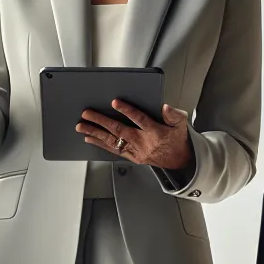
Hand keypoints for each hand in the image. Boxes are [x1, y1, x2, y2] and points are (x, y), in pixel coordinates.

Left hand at [77, 101, 192, 171]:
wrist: (179, 161)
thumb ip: (174, 114)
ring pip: (112, 141)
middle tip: (87, 114)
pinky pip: (113, 150)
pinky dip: (100, 144)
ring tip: (82, 127)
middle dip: (101, 121)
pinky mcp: (132, 157)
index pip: (139, 119)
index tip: (115, 102)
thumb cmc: (177, 139)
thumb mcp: (181, 124)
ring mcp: (136, 151)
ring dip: (95, 133)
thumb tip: (165, 107)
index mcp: (155, 132)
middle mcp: (143, 142)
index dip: (127, 111)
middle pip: (120, 130)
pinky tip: (89, 139)